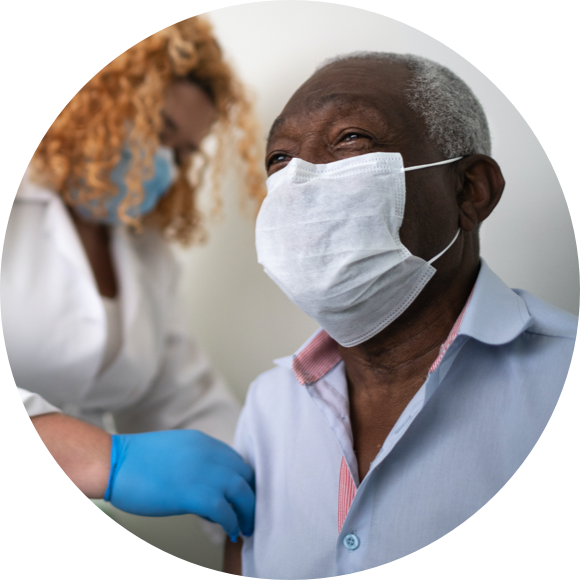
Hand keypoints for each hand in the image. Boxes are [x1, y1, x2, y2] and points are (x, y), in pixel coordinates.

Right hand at [105, 430, 254, 539]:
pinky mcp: (195, 494)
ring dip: (247, 511)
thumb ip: (196, 460)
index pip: (236, 460)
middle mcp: (209, 453)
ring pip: (242, 492)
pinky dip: (232, 523)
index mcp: (204, 442)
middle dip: (251, 495)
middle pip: (245, 474)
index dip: (244, 480)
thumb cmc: (136, 462)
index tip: (244, 495)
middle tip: (250, 513)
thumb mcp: (176, 450)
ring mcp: (204, 472)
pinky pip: (225, 511)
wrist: (114, 463)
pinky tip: (231, 532)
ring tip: (246, 527)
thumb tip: (208, 482)